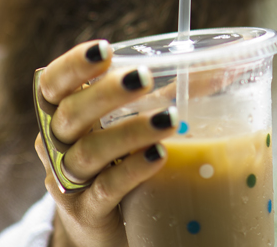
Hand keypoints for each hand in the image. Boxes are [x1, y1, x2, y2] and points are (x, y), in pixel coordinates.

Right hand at [34, 40, 178, 246]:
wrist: (108, 228)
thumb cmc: (120, 162)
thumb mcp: (136, 123)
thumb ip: (166, 95)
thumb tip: (223, 67)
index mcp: (62, 114)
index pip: (53, 83)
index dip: (73, 65)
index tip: (105, 50)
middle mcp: (57, 145)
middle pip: (70, 114)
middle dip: (107, 93)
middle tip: (144, 77)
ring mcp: (68, 182)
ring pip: (89, 152)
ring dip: (129, 132)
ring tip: (169, 119)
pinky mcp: (87, 213)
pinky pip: (106, 189)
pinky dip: (131, 171)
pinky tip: (158, 157)